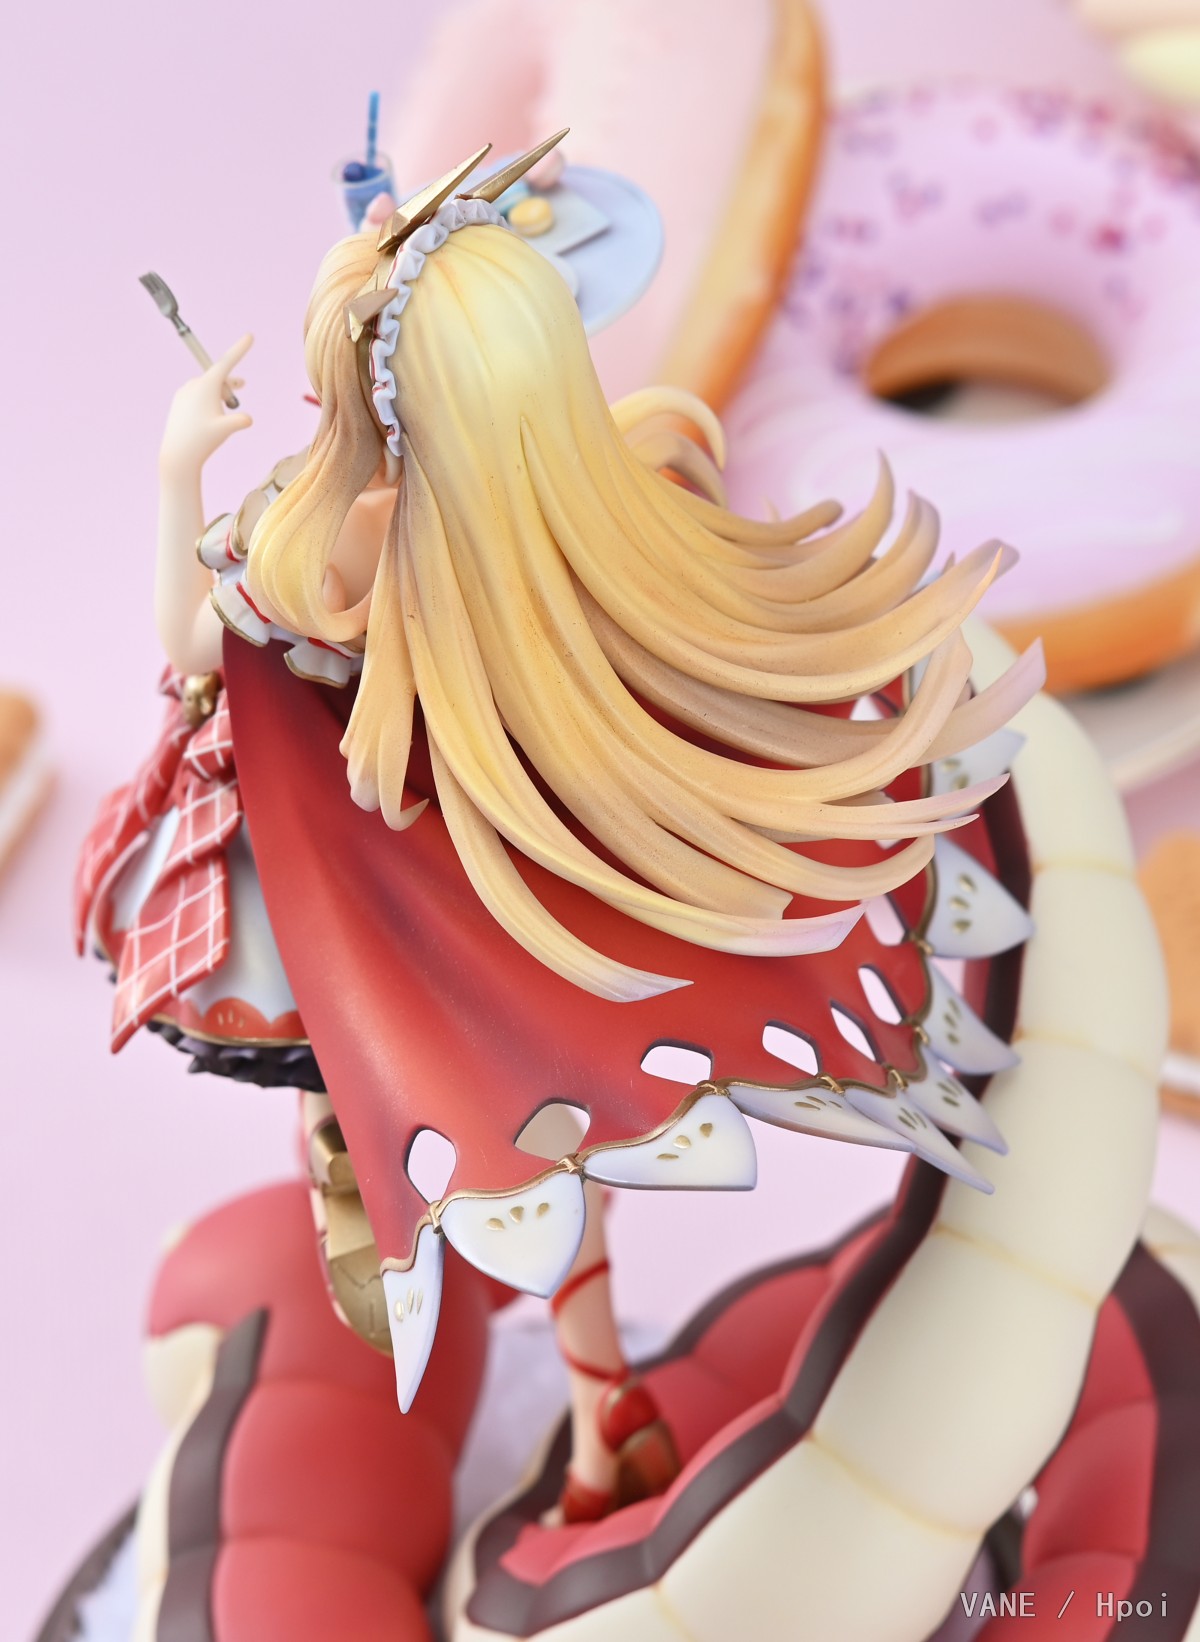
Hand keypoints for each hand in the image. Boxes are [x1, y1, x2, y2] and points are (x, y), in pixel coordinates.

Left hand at [159, 334, 253, 479]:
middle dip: (230, 383)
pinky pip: (197, 396)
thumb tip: (247, 419)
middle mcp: (193, 385)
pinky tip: (208, 415)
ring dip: (219, 393)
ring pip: (208, 387)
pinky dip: (208, 400)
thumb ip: (239, 421)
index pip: (226, 362)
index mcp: (205, 386)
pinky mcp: (179, 402)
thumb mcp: (225, 430)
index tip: (249, 336)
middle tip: (243, 385)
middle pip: (218, 377)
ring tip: (225, 405)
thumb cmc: (202, 441)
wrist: (177, 455)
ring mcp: (184, 393)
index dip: (240, 349)